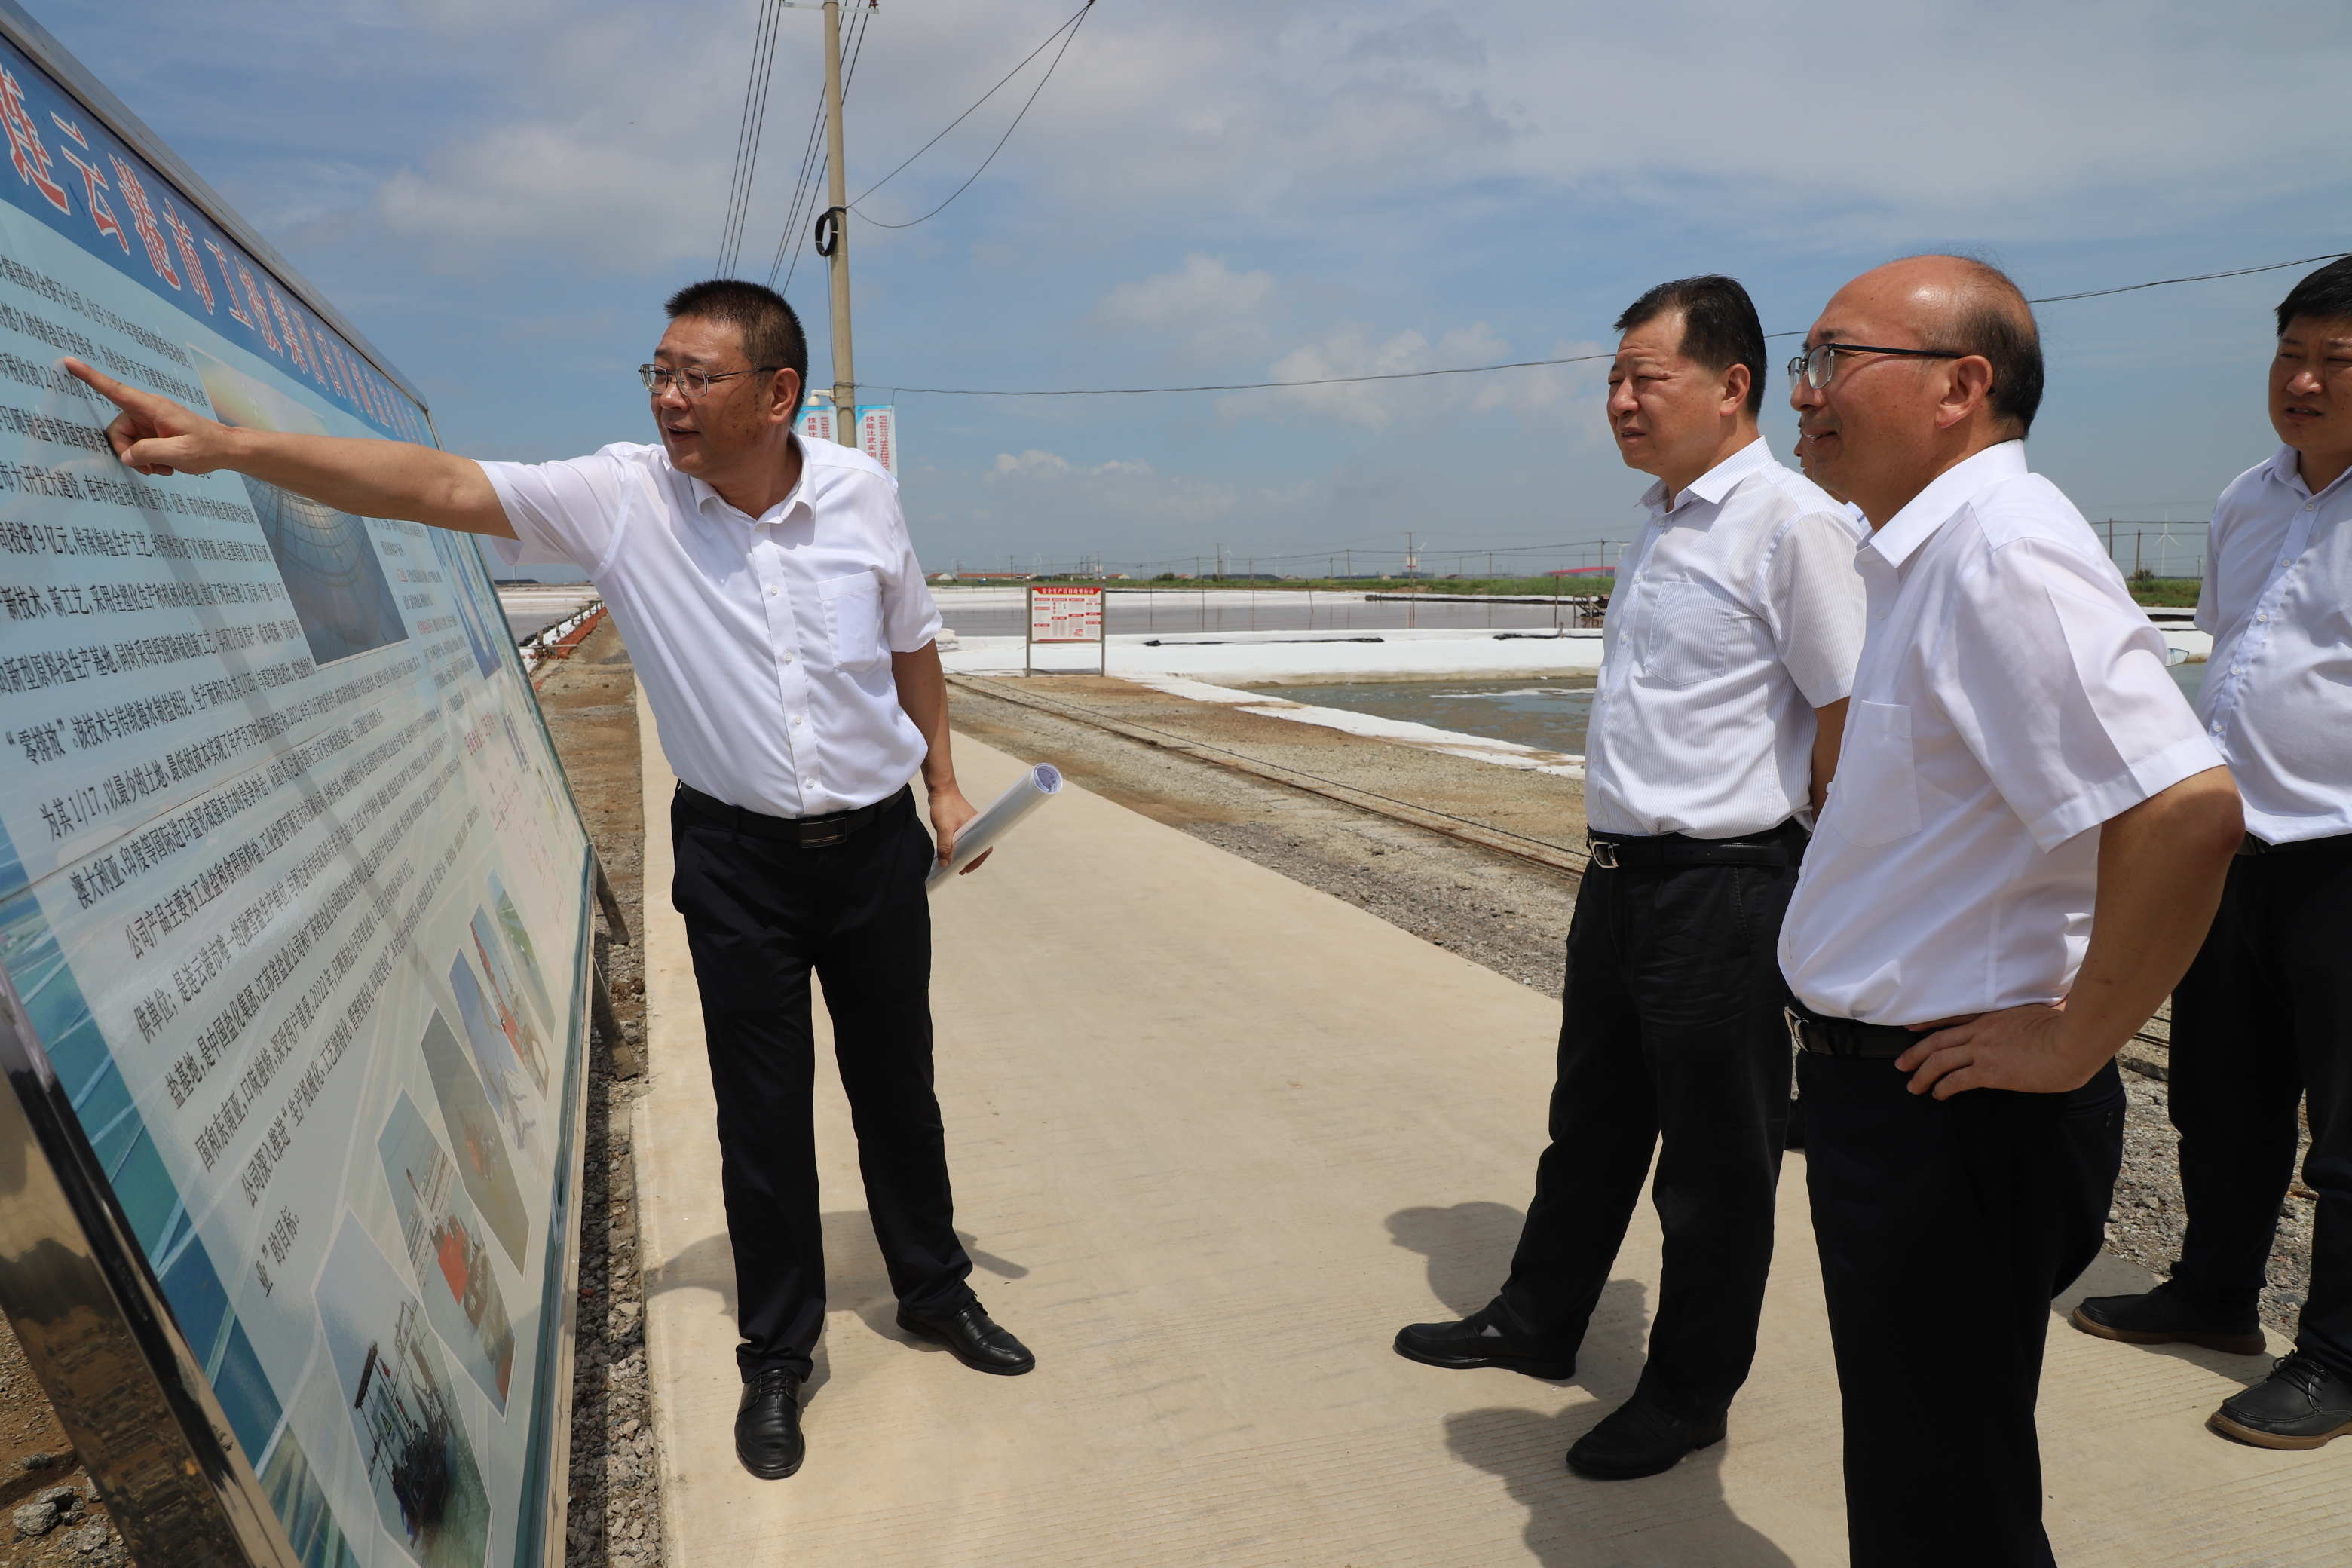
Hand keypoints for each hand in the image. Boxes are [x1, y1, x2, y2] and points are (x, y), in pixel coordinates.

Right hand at [63, 357, 233, 476]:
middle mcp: (147, 411)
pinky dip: (148, 460)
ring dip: (141, 460)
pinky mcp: (153, 432)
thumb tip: (126, 455)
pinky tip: (167, 466)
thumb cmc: (208, 448)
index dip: (91, 377)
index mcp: (152, 407)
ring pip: (127, 443)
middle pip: (117, 431)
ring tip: (165, 468)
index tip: (70, 362)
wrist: (226, 450)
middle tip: (151, 469)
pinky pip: (138, 448)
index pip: (116, 390)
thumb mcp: (180, 453)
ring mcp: (149, 422)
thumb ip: (149, 453)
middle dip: (129, 454)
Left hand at [926, 782, 992, 874]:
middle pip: (978, 847)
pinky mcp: (962, 821)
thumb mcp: (944, 829)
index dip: (977, 861)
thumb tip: (945, 864)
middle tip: (961, 869)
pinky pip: (964, 837)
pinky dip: (960, 845)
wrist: (941, 789)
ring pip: (971, 842)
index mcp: (978, 828)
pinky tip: (952, 849)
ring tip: (955, 862)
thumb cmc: (945, 807)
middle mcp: (976, 826)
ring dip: (965, 852)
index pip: (984, 849)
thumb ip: (945, 847)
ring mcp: (969, 823)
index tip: (967, 869)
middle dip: (971, 859)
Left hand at [1893, 1001, 2103, 1098]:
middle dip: (1916, 1053)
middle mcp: (1982, 1031)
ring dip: (1923, 1074)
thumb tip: (2059, 1001)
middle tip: (1901, 1064)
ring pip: (1940, 1061)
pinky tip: (1938, 1095)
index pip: (1952, 1017)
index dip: (1929, 1023)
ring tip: (1913, 1086)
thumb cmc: (2069, 1027)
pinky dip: (1943, 1087)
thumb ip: (2043, 1008)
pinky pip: (1957, 1080)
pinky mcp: (1990, 1071)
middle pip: (1938, 1040)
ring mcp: (1984, 1050)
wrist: (2073, 1042)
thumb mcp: (2048, 1010)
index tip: (1912, 1028)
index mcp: (1993, 1014)